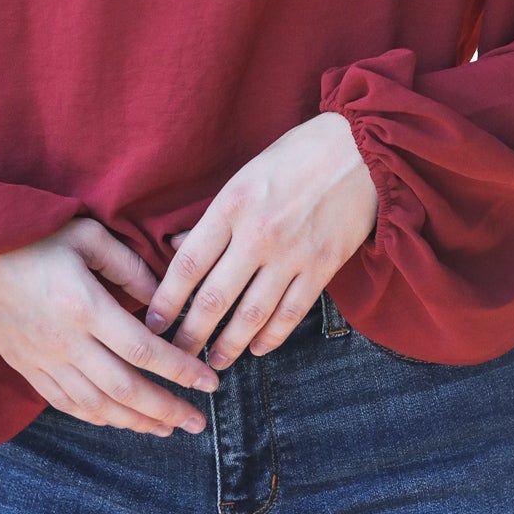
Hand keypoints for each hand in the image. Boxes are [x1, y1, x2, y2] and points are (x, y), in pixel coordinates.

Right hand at [0, 216, 219, 436]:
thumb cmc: (29, 235)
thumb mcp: (84, 233)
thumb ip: (127, 264)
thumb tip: (160, 300)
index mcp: (84, 305)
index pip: (143, 349)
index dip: (179, 371)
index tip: (209, 384)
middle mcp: (65, 342)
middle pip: (125, 389)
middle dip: (166, 409)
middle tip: (198, 423)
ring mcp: (43, 360)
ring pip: (97, 406)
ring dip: (136, 422)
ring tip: (168, 428)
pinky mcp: (27, 368)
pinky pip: (67, 404)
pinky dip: (98, 418)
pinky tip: (120, 422)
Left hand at [146, 111, 377, 368]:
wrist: (359, 150)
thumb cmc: (295, 156)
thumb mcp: (244, 176)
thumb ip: (212, 217)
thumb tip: (175, 248)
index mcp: (232, 206)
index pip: (188, 264)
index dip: (166, 300)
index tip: (153, 323)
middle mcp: (258, 234)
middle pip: (214, 298)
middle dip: (190, 334)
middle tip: (176, 355)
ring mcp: (292, 254)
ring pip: (251, 314)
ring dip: (228, 345)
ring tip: (213, 362)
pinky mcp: (323, 266)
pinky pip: (291, 312)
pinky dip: (271, 336)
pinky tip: (257, 349)